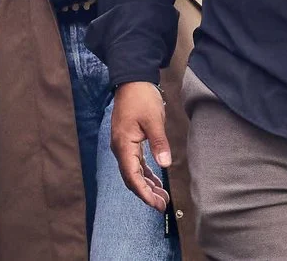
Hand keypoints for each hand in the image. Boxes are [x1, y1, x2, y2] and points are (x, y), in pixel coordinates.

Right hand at [109, 80, 172, 212]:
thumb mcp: (153, 120)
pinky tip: (156, 181)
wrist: (132, 80)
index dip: (143, 193)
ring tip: (162, 197)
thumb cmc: (141, 97)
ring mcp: (124, 146)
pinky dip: (146, 174)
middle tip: (162, 205)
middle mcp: (120, 148)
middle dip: (146, 193)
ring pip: (134, 172)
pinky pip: (136, 163)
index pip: (132, 176)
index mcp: (123, 145)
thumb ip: (159, 143)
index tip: (156, 204)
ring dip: (147, 185)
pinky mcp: (129, 142)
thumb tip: (165, 164)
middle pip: (132, 178)